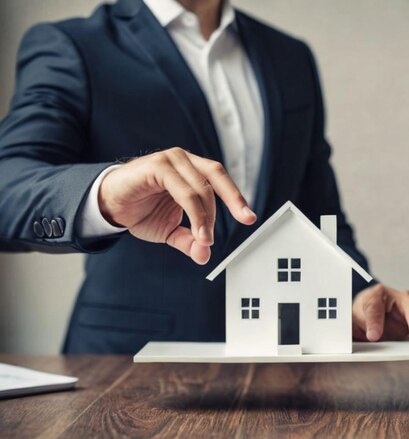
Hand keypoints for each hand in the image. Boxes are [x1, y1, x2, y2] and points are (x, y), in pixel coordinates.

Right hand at [98, 147, 255, 263]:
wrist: (107, 206)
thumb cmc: (139, 210)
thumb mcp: (169, 231)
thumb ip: (189, 240)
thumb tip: (204, 255)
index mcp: (191, 171)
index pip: (220, 180)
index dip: (236, 198)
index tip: (250, 217)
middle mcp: (183, 161)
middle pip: (216, 177)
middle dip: (233, 201)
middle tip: (245, 220)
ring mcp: (170, 161)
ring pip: (200, 188)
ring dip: (207, 217)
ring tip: (207, 239)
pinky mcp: (156, 166)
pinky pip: (182, 189)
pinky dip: (194, 212)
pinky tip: (198, 229)